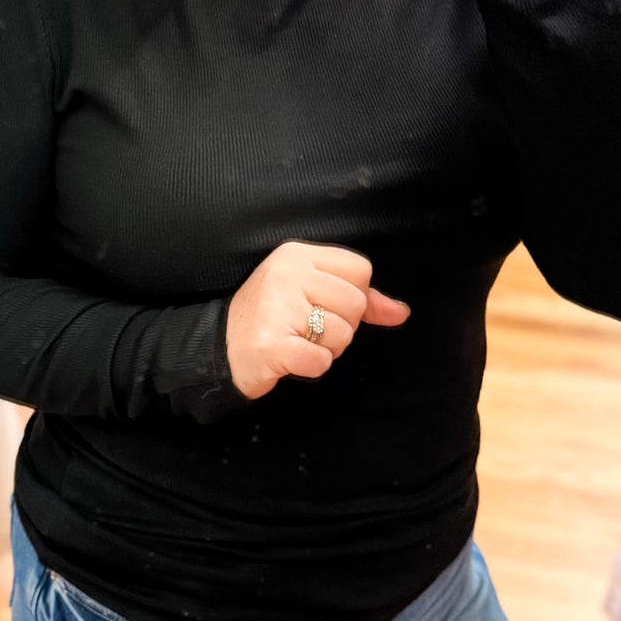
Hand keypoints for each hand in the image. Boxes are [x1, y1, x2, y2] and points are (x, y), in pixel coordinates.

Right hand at [225, 241, 409, 400]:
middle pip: (355, 303)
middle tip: (307, 327)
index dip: (352, 295)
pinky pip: (321, 361)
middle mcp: (287, 274)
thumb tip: (399, 312)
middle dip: (340, 325)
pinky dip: (312, 366)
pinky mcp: (273, 344)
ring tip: (298, 340)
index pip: (360, 269)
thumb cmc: (271, 318)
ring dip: (327, 348)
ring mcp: (277, 308)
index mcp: (297, 254)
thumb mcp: (311, 292)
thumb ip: (360, 298)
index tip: (322, 303)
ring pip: (343, 334)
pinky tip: (291, 357)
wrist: (221, 347)